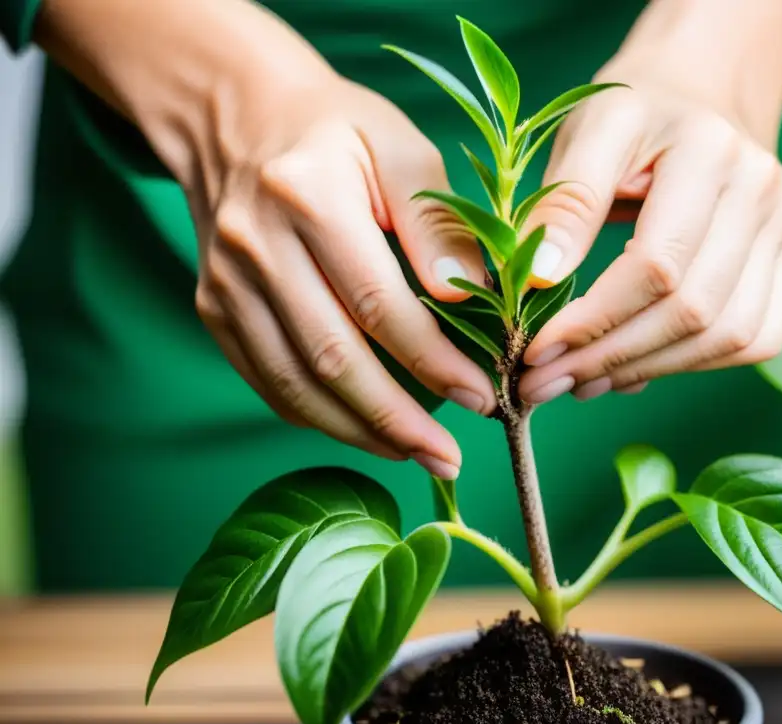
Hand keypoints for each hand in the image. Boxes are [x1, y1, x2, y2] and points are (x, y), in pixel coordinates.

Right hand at [191, 59, 500, 478]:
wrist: (238, 118)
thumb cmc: (338, 131)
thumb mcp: (400, 147)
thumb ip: (437, 222)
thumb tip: (473, 296)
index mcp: (306, 196)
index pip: (376, 301)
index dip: (431, 359)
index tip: (480, 395)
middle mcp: (254, 245)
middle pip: (330, 356)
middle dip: (396, 418)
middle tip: (449, 458)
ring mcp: (224, 282)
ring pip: (293, 382)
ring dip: (357, 431)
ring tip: (415, 455)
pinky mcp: (212, 307)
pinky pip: (266, 380)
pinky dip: (317, 416)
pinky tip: (363, 430)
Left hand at [516, 28, 781, 404]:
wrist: (699, 95)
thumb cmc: (633, 116)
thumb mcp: (586, 133)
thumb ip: (564, 202)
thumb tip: (536, 278)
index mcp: (712, 152)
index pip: (658, 264)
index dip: (594, 319)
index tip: (536, 348)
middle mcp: (766, 194)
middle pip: (694, 311)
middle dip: (611, 357)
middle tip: (546, 382)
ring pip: (728, 337)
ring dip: (647, 370)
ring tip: (580, 381)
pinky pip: (753, 340)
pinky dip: (690, 365)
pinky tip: (632, 369)